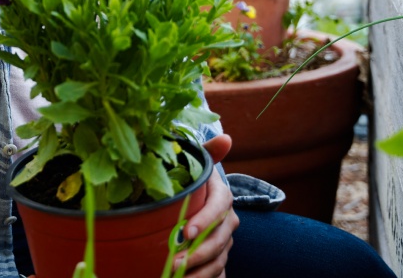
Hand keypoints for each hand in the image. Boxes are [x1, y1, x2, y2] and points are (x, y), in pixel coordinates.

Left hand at [175, 134, 237, 277]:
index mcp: (223, 197)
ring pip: (219, 260)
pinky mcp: (219, 258)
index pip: (220, 208)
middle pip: (219, 240)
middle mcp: (229, 221)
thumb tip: (226, 138)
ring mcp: (225, 241)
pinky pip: (217, 273)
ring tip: (176, 275)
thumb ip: (208, 153)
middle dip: (198, 253)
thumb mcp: (198, 165)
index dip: (206, 220)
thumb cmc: (193, 182)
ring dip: (199, 271)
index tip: (188, 231)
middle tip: (174, 261)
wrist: (198, 202)